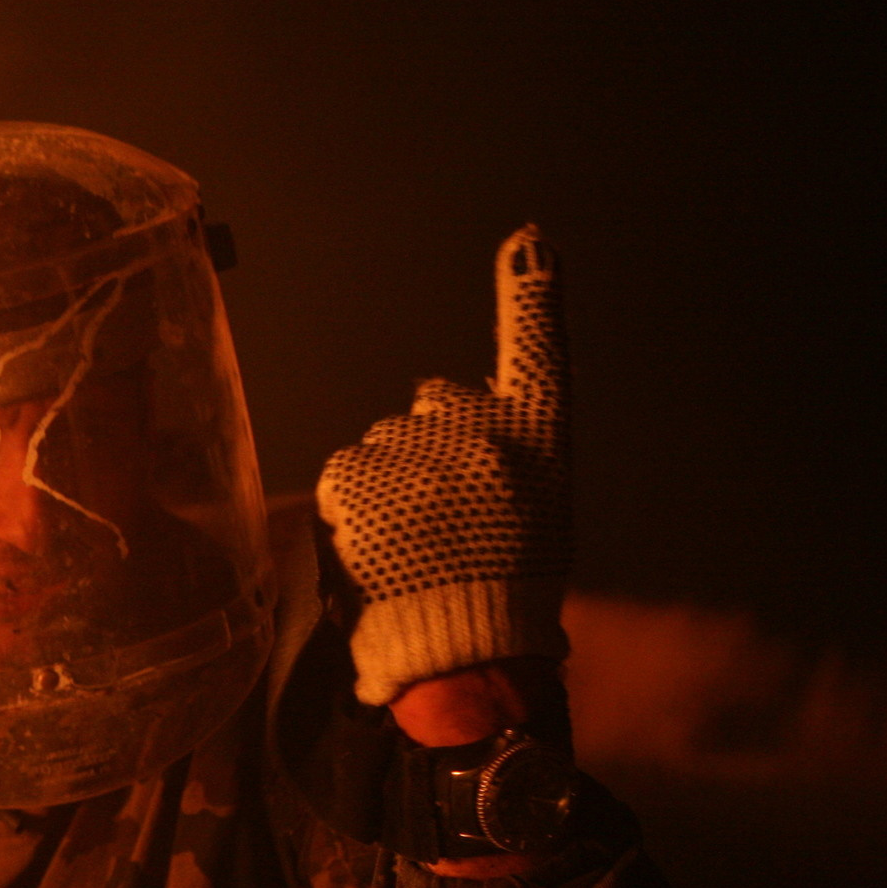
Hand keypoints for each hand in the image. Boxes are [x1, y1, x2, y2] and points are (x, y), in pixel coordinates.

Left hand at [316, 226, 572, 705]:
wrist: (466, 648)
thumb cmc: (507, 588)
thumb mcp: (536, 510)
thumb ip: (498, 453)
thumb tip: (441, 410)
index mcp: (538, 437)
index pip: (538, 348)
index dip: (532, 293)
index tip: (529, 238)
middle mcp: (480, 427)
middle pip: (432, 404)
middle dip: (427, 444)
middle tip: (442, 515)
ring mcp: (415, 446)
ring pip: (384, 446)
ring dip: (389, 483)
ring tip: (414, 546)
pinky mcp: (355, 470)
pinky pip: (347, 476)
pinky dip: (354, 509)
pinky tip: (380, 548)